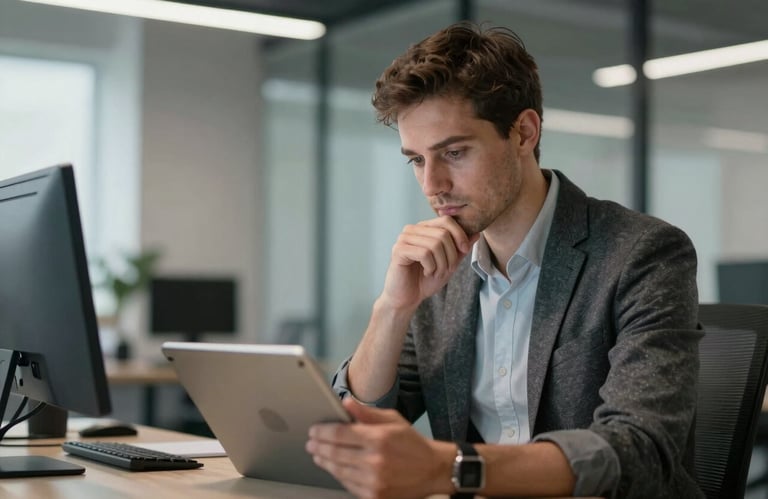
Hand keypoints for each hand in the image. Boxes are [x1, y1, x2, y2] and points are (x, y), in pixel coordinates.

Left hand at [306, 398, 452, 498]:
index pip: (340, 433)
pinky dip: (338, 475)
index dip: (322, 431)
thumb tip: (345, 403)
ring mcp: (374, 481)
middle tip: (310, 443)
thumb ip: (367, 413)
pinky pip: (348, 484)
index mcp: (379, 438)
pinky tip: (334, 467)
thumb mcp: (393, 420)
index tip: (314, 430)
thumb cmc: (413, 444)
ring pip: (338, 470)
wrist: (433, 470)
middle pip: (334, 452)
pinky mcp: (374, 495)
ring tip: (318, 455)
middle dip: (318, 446)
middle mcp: (375, 461)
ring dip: (324, 461)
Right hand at [381, 216, 478, 310]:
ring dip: (441, 264)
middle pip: (443, 233)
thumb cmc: (426, 280)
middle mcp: (412, 229)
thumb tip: (476, 233)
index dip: (459, 234)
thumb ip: (460, 248)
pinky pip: (424, 254)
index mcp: (424, 228)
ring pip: (435, 244)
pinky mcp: (398, 250)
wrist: (407, 298)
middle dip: (451, 255)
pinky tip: (427, 272)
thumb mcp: (449, 263)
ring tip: (436, 273)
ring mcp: (404, 239)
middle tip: (447, 270)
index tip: (464, 250)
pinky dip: (431, 267)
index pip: (446, 220)